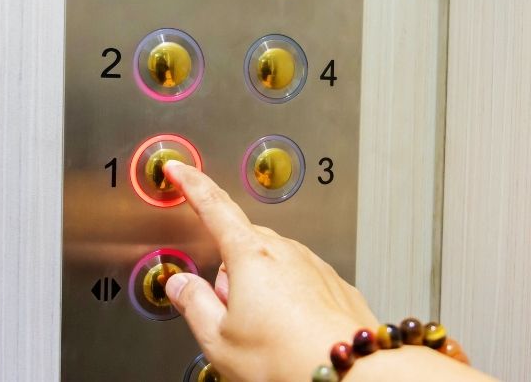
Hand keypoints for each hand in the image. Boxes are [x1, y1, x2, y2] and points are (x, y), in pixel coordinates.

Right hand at [162, 161, 378, 381]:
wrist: (351, 375)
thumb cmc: (287, 361)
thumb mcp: (220, 340)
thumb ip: (194, 304)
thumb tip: (181, 284)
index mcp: (251, 257)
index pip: (214, 208)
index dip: (192, 185)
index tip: (179, 168)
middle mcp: (287, 252)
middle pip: (242, 247)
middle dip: (229, 273)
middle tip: (229, 316)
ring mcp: (315, 266)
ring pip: (273, 266)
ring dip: (261, 289)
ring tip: (265, 334)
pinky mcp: (335, 285)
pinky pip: (301, 282)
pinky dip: (290, 301)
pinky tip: (292, 333)